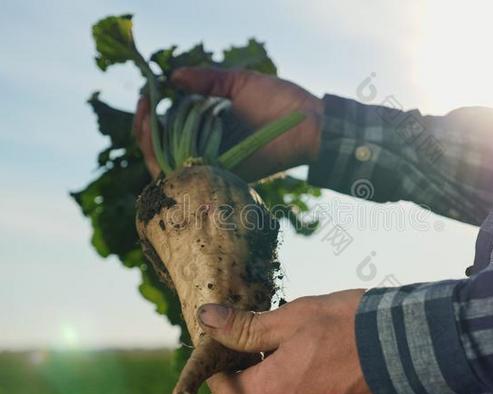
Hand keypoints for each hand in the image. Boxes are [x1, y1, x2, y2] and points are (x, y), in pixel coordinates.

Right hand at [133, 68, 322, 180]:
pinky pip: (189, 176)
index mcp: (209, 129)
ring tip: (145, 118)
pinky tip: (160, 139)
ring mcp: (214, 165)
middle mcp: (208, 149)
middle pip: (161, 150)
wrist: (308, 120)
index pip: (168, 131)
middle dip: (143, 128)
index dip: (150, 116)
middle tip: (144, 106)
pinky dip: (169, 161)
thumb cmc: (278, 101)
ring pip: (167, 165)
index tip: (146, 95)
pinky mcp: (224, 176)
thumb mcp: (237, 82)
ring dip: (148, 143)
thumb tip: (171, 77)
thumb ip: (207, 80)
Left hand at [197, 290, 375, 393]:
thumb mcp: (291, 319)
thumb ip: (246, 326)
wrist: (405, 347)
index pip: (222, 388)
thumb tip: (207, 318)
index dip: (220, 361)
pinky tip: (303, 360)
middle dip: (242, 374)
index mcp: (268, 393)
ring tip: (279, 347)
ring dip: (266, 379)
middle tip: (253, 342)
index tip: (230, 338)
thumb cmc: (348, 328)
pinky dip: (291, 386)